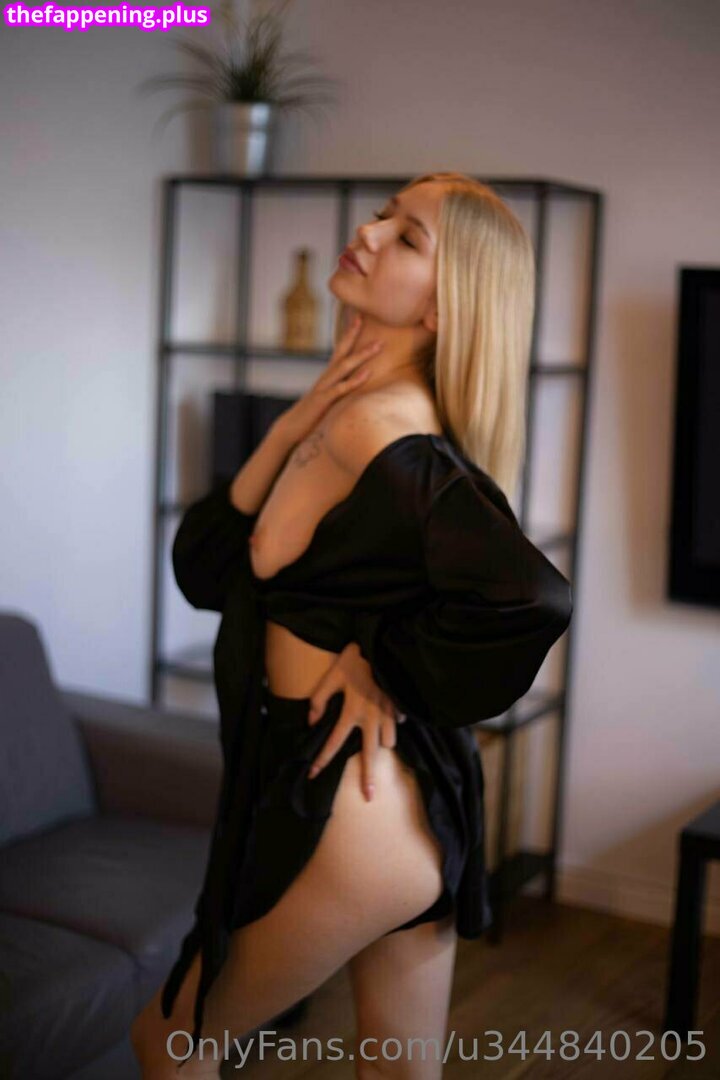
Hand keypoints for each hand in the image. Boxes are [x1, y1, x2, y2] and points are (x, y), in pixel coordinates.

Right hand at [273, 313, 383, 447]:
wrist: (291, 427)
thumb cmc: (311, 413)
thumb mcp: (326, 397)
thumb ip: (338, 387)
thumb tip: (351, 382)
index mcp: (328, 375)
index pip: (339, 349)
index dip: (349, 333)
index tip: (359, 316)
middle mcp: (326, 377)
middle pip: (342, 351)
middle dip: (354, 334)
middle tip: (366, 316)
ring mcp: (324, 387)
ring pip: (344, 367)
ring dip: (362, 355)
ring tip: (378, 345)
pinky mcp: (323, 401)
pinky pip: (341, 389)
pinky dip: (354, 380)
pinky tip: (367, 374)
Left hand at [305, 642, 405, 801]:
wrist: (383, 646)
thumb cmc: (355, 660)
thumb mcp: (330, 676)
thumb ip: (319, 700)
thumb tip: (312, 721)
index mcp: (351, 712)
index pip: (334, 742)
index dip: (322, 760)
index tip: (313, 775)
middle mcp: (371, 718)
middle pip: (369, 754)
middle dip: (368, 777)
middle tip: (369, 796)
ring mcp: (388, 713)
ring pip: (389, 741)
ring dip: (382, 745)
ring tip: (377, 745)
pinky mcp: (400, 706)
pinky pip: (399, 724)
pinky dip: (394, 725)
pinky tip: (391, 720)